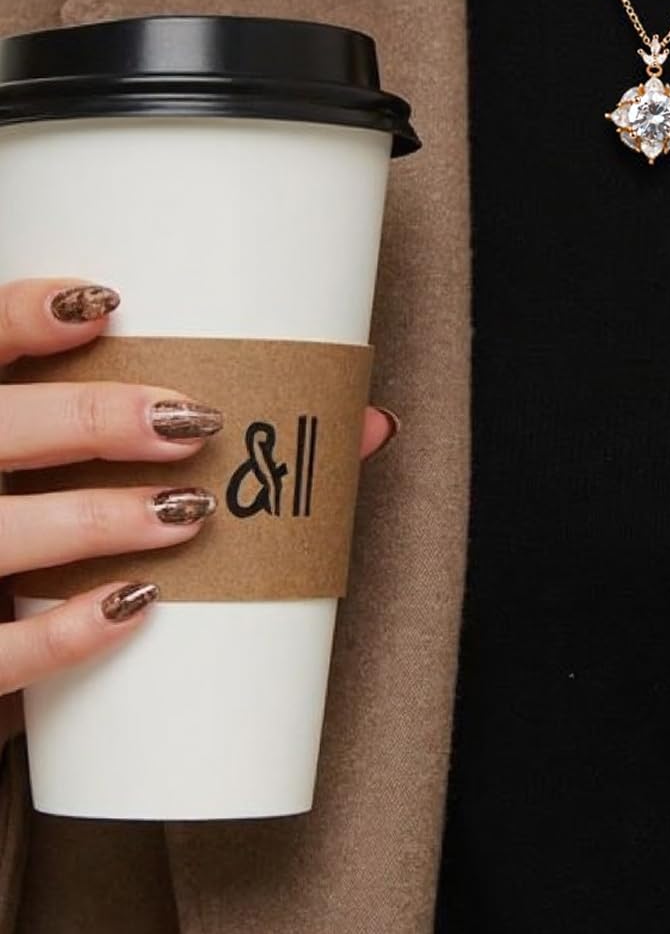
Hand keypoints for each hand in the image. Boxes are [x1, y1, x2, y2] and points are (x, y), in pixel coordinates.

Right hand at [0, 277, 399, 742]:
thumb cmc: (59, 511)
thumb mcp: (87, 460)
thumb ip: (198, 429)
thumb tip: (369, 424)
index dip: (28, 313)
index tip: (108, 303)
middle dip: (95, 419)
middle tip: (190, 424)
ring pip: (1, 530)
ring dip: (100, 518)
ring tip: (189, 513)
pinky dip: (66, 630)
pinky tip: (136, 604)